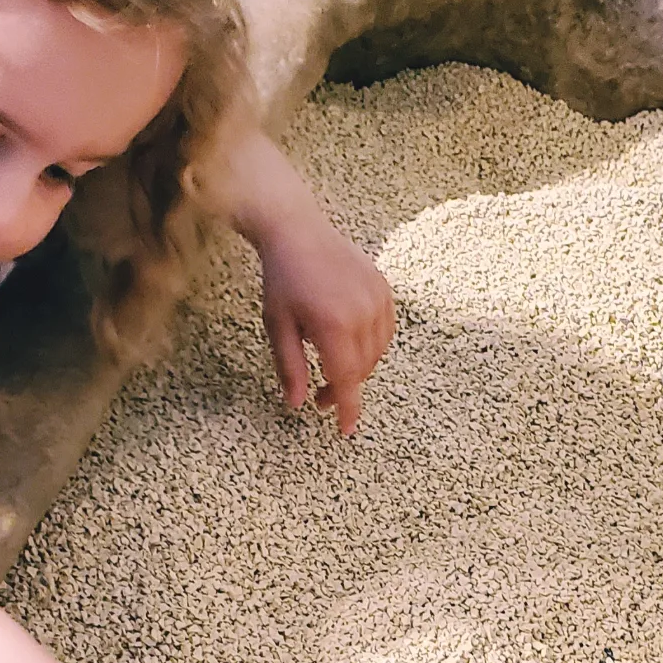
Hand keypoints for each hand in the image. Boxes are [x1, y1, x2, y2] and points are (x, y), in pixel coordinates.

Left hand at [257, 211, 395, 435]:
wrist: (298, 232)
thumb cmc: (282, 280)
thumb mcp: (277, 327)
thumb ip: (290, 368)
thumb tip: (298, 404)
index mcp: (333, 325)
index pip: (346, 380)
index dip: (348, 409)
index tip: (346, 430)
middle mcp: (362, 313)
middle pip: (361, 370)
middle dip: (343, 389)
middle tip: (320, 395)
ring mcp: (378, 300)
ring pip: (376, 354)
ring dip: (357, 369)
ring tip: (332, 366)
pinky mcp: (385, 290)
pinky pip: (385, 333)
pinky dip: (371, 347)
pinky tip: (350, 344)